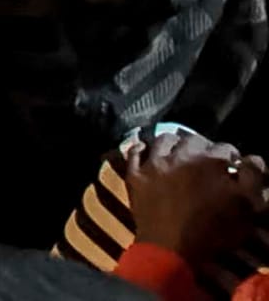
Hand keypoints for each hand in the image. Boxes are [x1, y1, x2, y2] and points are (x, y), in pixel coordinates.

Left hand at [126, 130, 268, 263]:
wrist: (172, 249)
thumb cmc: (214, 230)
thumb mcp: (247, 207)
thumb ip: (253, 177)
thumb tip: (253, 159)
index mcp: (210, 161)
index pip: (226, 148)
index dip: (233, 157)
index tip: (234, 166)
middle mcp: (181, 155)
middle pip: (194, 140)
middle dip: (205, 147)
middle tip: (208, 160)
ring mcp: (154, 163)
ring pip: (164, 140)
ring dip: (175, 143)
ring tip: (180, 152)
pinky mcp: (135, 175)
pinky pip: (134, 152)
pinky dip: (141, 148)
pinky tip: (147, 150)